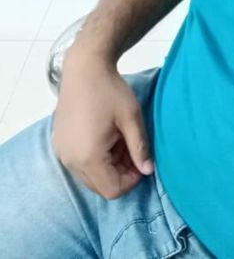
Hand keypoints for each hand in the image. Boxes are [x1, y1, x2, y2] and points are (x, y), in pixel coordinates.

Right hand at [51, 49, 153, 199]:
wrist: (84, 68)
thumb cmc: (110, 91)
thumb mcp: (131, 118)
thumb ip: (140, 147)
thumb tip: (148, 171)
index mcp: (88, 157)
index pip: (112, 189)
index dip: (131, 180)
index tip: (141, 160)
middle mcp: (70, 161)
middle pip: (100, 185)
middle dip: (120, 172)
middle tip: (132, 148)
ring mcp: (62, 153)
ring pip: (89, 175)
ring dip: (108, 165)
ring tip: (120, 139)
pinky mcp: (59, 144)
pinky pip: (79, 162)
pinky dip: (95, 157)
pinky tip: (105, 135)